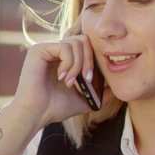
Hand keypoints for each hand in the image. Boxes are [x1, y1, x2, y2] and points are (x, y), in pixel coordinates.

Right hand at [0, 19, 100, 154]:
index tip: (91, 79)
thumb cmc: (55, 107)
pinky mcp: (39, 49)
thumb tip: (117, 89)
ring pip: (76, 43)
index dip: (93, 58)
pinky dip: (69, 63)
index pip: (87, 45)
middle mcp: (55, 49)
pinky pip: (65, 47)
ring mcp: (46, 47)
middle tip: (87, 79)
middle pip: (84, 40)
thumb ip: (100, 93)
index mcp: (64, 57)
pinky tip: (62, 78)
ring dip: (79, 65)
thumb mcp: (84, 100)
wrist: (37, 114)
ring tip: (71, 82)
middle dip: (90, 60)